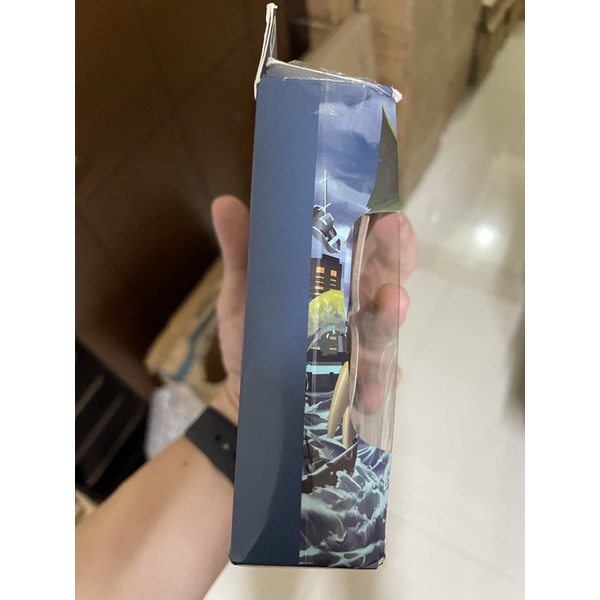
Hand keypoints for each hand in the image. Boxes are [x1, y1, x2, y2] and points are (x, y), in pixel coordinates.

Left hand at [209, 196, 417, 424]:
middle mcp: (354, 305)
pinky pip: (373, 383)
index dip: (387, 229)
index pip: (371, 245)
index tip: (388, 217)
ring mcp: (359, 344)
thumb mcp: (244, 291)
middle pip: (390, 278)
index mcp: (334, 276)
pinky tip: (367, 391)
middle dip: (400, 267)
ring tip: (392, 308)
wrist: (246, 386)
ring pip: (387, 328)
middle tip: (392, 252)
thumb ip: (241, 251)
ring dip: (391, 319)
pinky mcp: (355, 381)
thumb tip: (224, 203)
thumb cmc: (251, 333)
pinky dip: (373, 385)